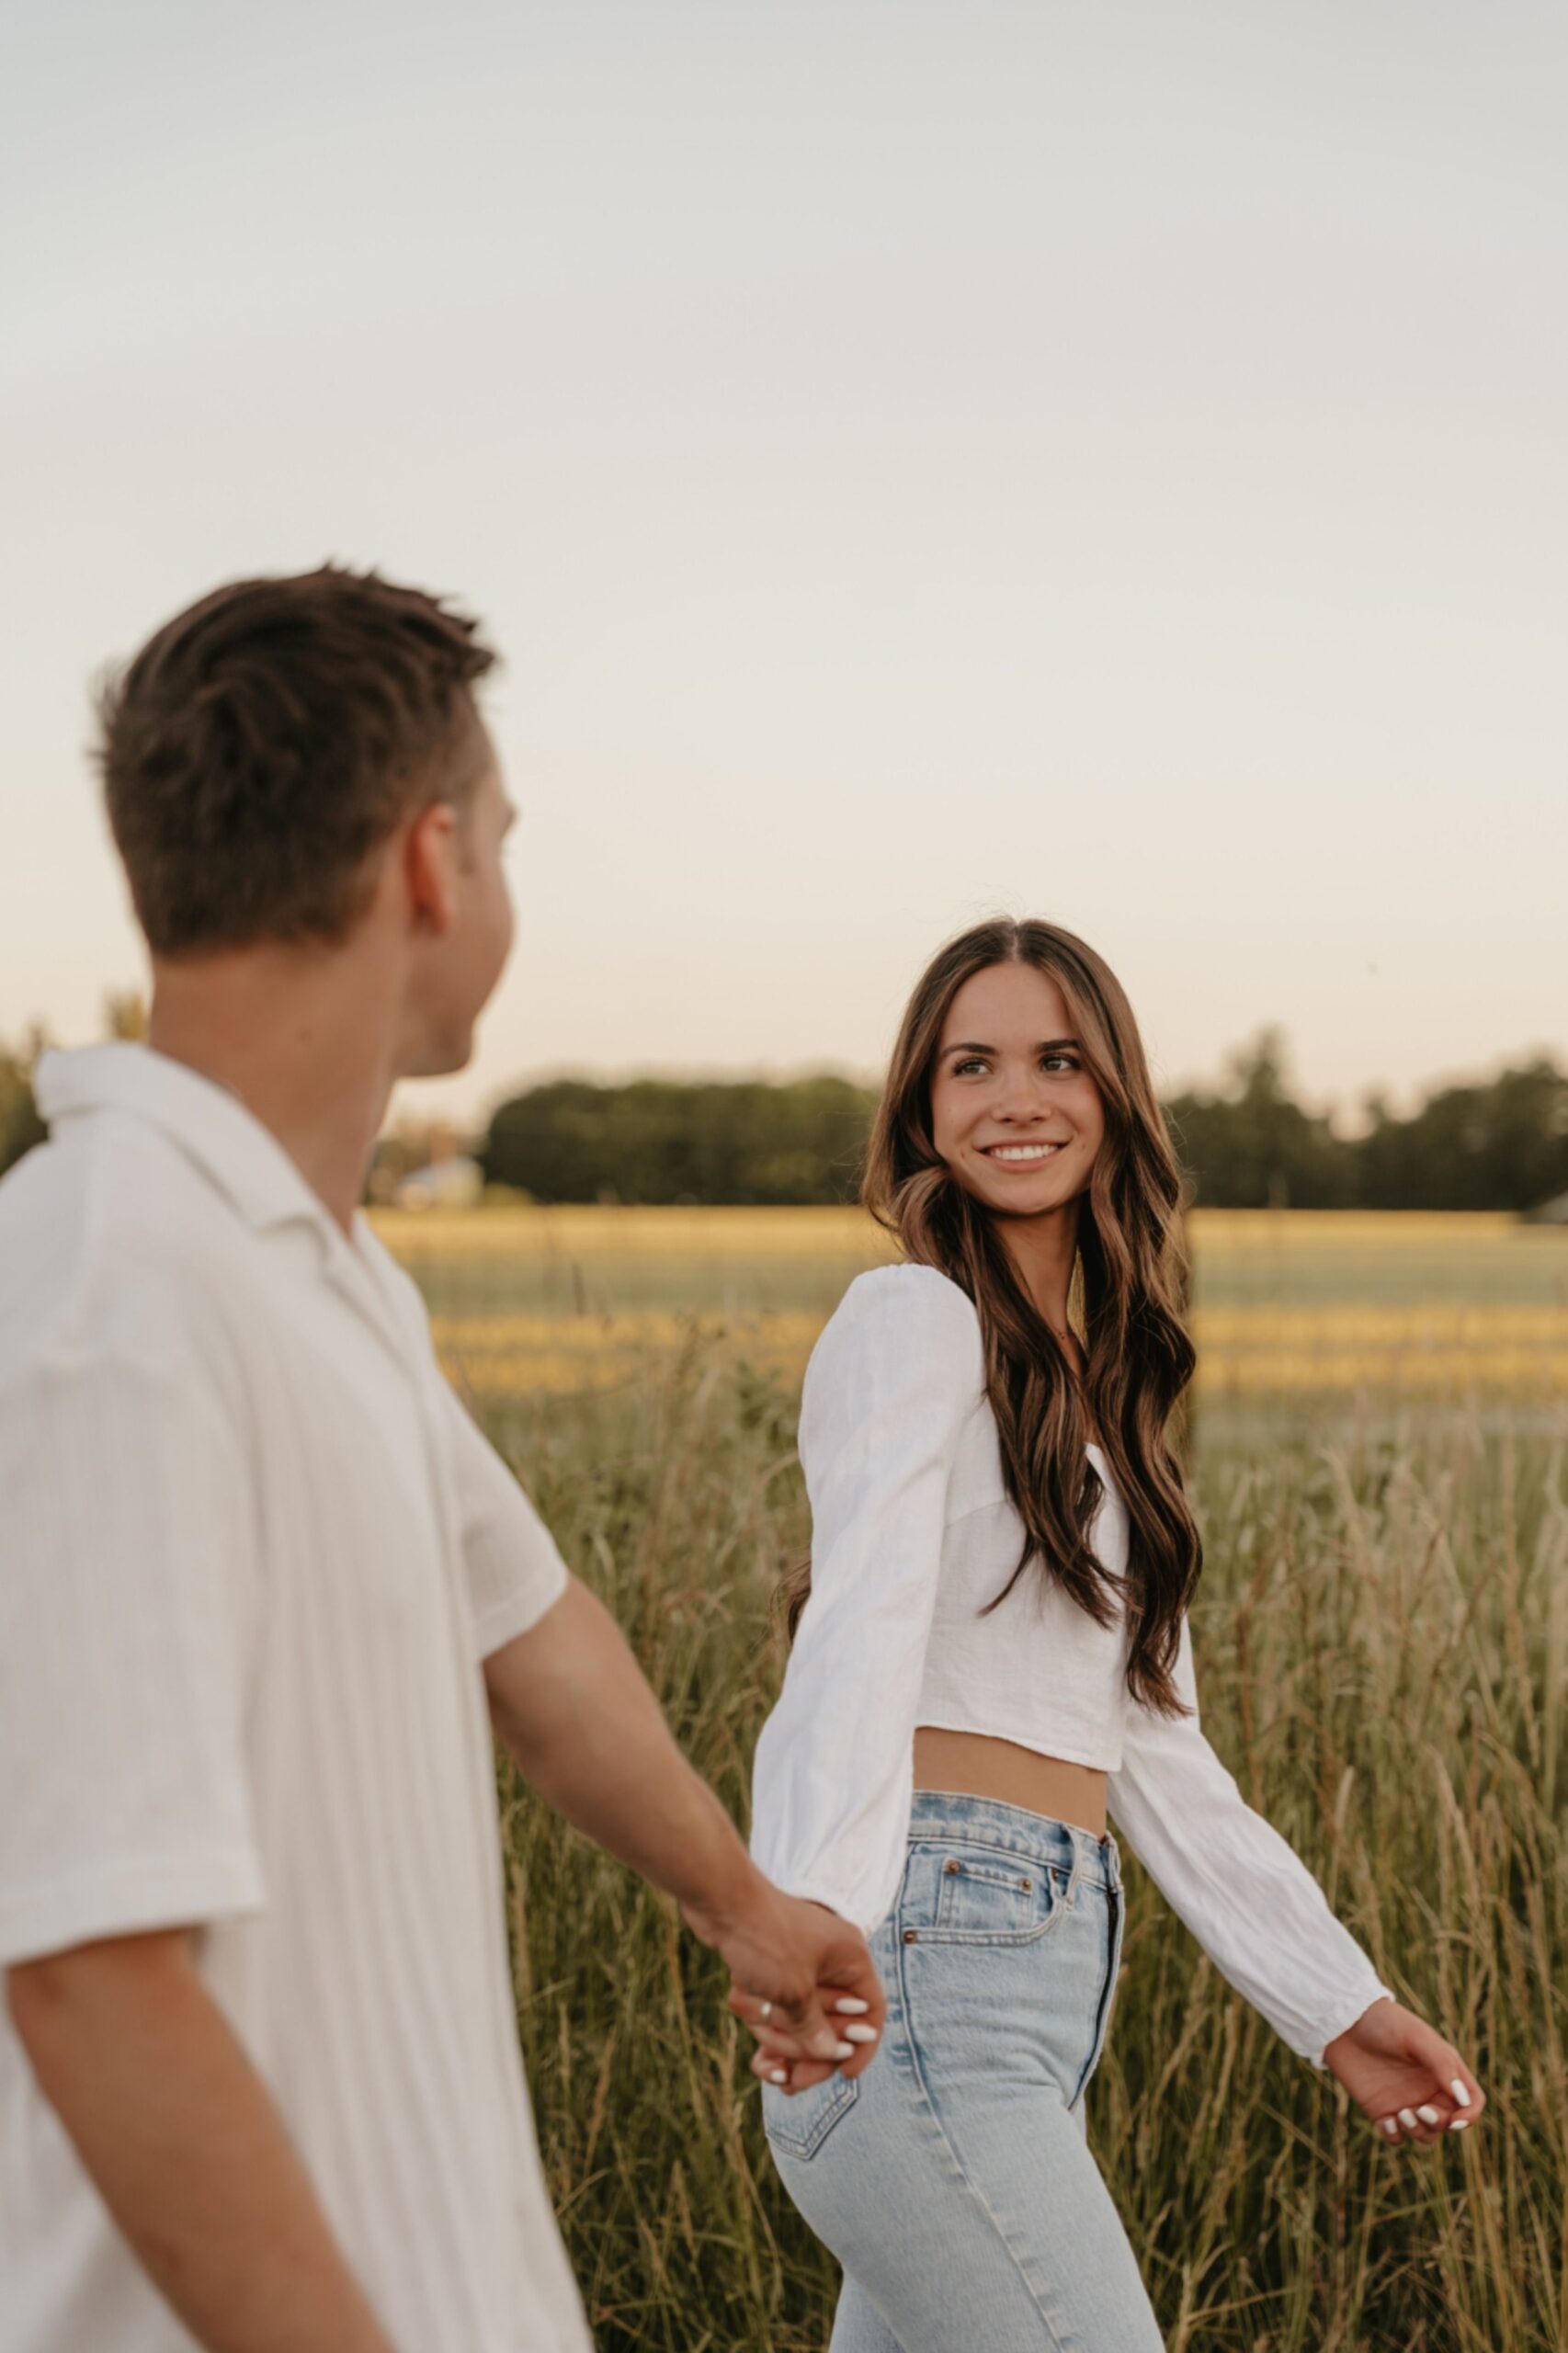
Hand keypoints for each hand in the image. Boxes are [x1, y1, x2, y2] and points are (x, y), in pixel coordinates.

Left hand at [682, 1878, 885, 2091]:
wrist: (718, 1901)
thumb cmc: (764, 1939)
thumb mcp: (794, 1992)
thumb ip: (816, 2029)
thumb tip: (833, 2055)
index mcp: (849, 1958)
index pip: (872, 2010)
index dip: (863, 2046)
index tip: (845, 2077)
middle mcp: (831, 1960)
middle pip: (833, 2023)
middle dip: (808, 2052)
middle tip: (789, 2082)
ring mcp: (801, 1964)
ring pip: (801, 2020)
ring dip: (778, 2037)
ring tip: (757, 2045)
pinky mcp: (774, 1968)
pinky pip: (777, 2010)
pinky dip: (765, 2025)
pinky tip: (754, 2053)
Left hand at [1323, 1996, 1483, 2145]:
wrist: (1342, 2021)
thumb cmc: (1384, 2022)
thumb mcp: (1416, 2037)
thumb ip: (1442, 2065)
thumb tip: (1463, 2100)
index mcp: (1443, 2070)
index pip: (1470, 2101)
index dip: (1469, 2116)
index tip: (1455, 2121)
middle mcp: (1427, 2089)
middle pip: (1449, 2122)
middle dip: (1439, 2123)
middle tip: (1419, 2109)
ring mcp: (1405, 2101)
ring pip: (1425, 2134)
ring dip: (1419, 2131)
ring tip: (1401, 2114)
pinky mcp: (1381, 2111)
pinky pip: (1397, 2137)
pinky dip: (1395, 2135)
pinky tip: (1385, 2121)